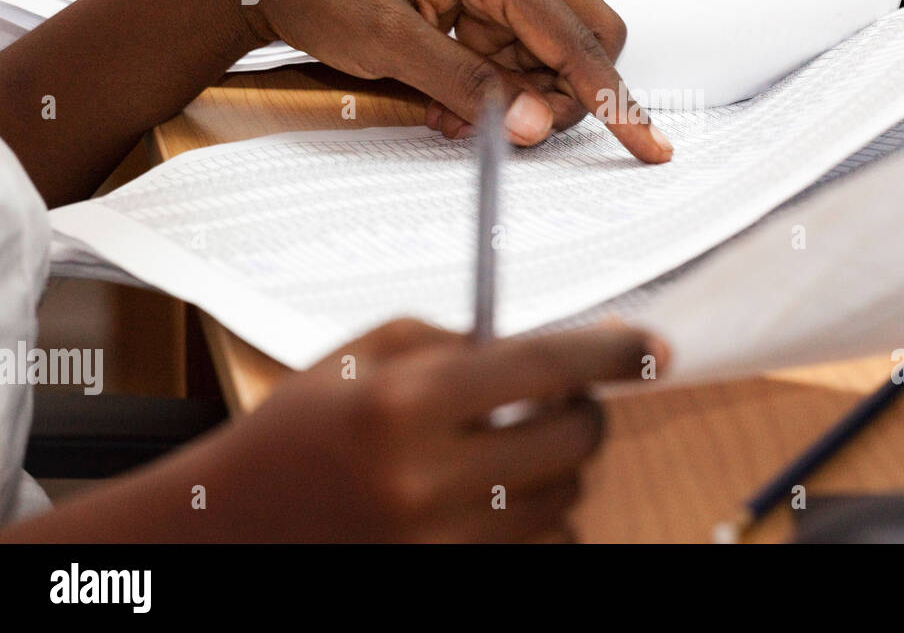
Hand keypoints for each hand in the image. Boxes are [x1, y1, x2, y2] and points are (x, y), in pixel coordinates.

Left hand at [216, 0, 672, 161]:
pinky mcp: (482, 0)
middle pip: (588, 40)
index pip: (579, 39)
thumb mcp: (389, 43)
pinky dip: (500, 90)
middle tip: (511, 131)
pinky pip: (520, 55)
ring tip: (455, 118)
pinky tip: (450, 104)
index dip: (614, 99)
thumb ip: (467, 85)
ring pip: (556, 54)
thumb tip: (535, 124)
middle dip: (566, 95)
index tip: (651, 146)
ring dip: (523, 98)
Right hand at [222, 319, 665, 541]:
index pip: (545, 365)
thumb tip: (557, 354)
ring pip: (565, 500)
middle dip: (585, 409)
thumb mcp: (365, 355)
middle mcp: (427, 479)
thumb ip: (461, 344)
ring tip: (508, 451)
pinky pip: (541, 551)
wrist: (223, 532)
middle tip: (564, 398)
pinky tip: (499, 500)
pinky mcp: (446, 582)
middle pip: (573, 438)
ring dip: (558, 467)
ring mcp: (438, 546)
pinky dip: (540, 522)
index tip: (657, 347)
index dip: (613, 351)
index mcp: (405, 403)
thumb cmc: (296, 429)